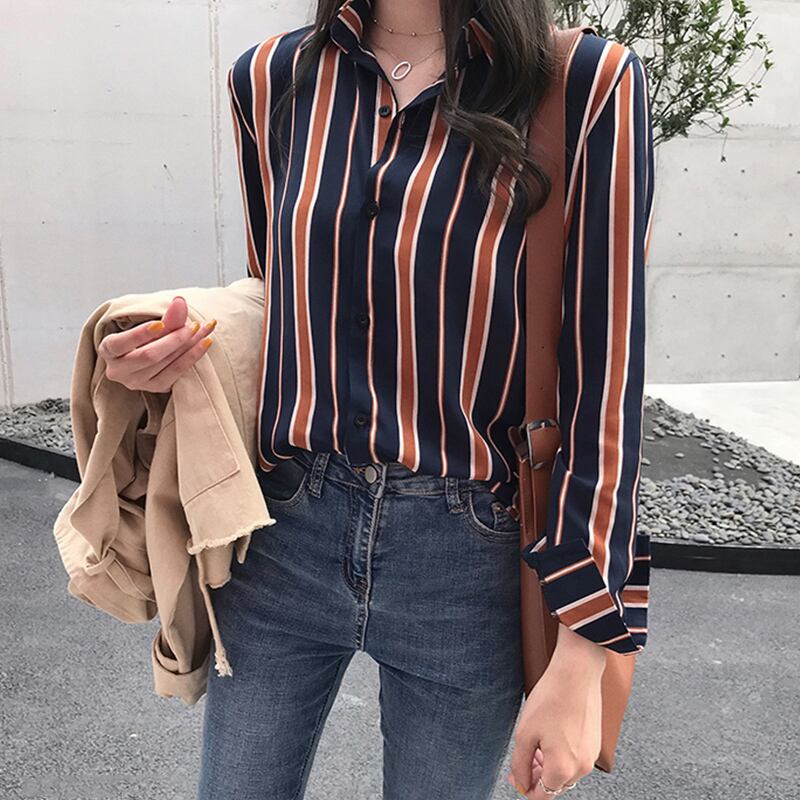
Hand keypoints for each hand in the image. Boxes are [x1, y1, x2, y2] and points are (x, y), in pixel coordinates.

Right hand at [98, 295, 216, 391]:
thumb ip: (165, 316)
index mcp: (108, 350)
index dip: (141, 334)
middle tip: (193, 325)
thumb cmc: (142, 338)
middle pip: (148, 355)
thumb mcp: (149, 326)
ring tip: (204, 329)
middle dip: (174, 339)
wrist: (143, 357)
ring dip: (189, 345)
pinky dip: (193, 356)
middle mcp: (118, 370)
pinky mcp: (154, 388)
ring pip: (165, 363)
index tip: (160, 323)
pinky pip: (177, 372)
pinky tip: (206, 342)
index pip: (120, 343)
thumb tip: (180, 302)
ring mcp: (136, 383)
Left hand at [507, 624, 605, 797]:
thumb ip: (520, 764)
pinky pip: (576, 758)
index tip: (515, 776)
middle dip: (536, 775)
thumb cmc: (552, 698)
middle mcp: (581, 767)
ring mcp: (591, 755)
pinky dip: (562, 755)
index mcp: (562, 769)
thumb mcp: (525, 733)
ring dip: (548, 764)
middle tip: (523, 758)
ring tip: (535, 744)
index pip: (542, 795)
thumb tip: (521, 782)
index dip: (525, 787)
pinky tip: (550, 736)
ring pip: (565, 772)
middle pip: (555, 785)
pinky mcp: (595, 742)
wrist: (577, 673)